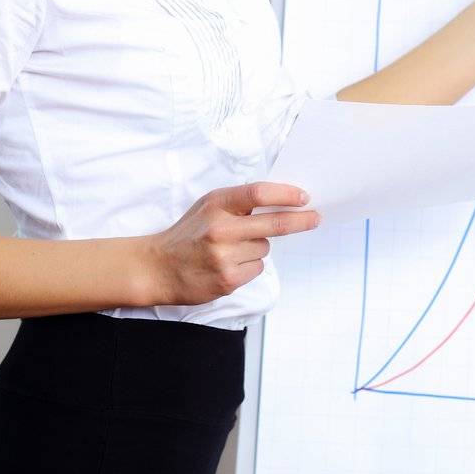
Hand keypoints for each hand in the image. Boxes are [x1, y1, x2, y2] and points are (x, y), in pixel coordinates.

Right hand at [144, 182, 321, 306]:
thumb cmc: (188, 234)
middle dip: (300, 221)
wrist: (158, 267)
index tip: (303, 197)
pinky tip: (228, 265)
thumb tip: (279, 201)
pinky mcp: (227, 279)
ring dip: (256, 248)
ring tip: (230, 250)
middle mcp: (221, 228)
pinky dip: (249, 267)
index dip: (285, 195)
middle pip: (273, 224)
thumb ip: (238, 203)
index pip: (258, 194)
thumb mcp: (208, 207)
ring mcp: (224, 256)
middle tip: (315, 218)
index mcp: (217, 204)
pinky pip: (256, 269)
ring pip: (264, 248)